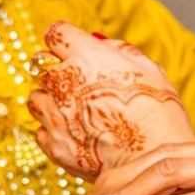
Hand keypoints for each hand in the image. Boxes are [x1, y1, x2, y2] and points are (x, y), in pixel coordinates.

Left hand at [28, 21, 194, 175]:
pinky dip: (53, 130)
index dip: (64, 39)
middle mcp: (64, 82)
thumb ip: (119, 49)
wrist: (154, 161)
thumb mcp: (149, 69)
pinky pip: (40, 130)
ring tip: (76, 110)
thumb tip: (100, 42)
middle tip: (80, 83)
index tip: (71, 47)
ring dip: (50, 100)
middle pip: (41, 64)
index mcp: (87, 56)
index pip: (56, 33)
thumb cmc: (159, 113)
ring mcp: (55, 115)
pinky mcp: (53, 144)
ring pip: (36, 98)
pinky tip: (75, 133)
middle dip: (57, 70)